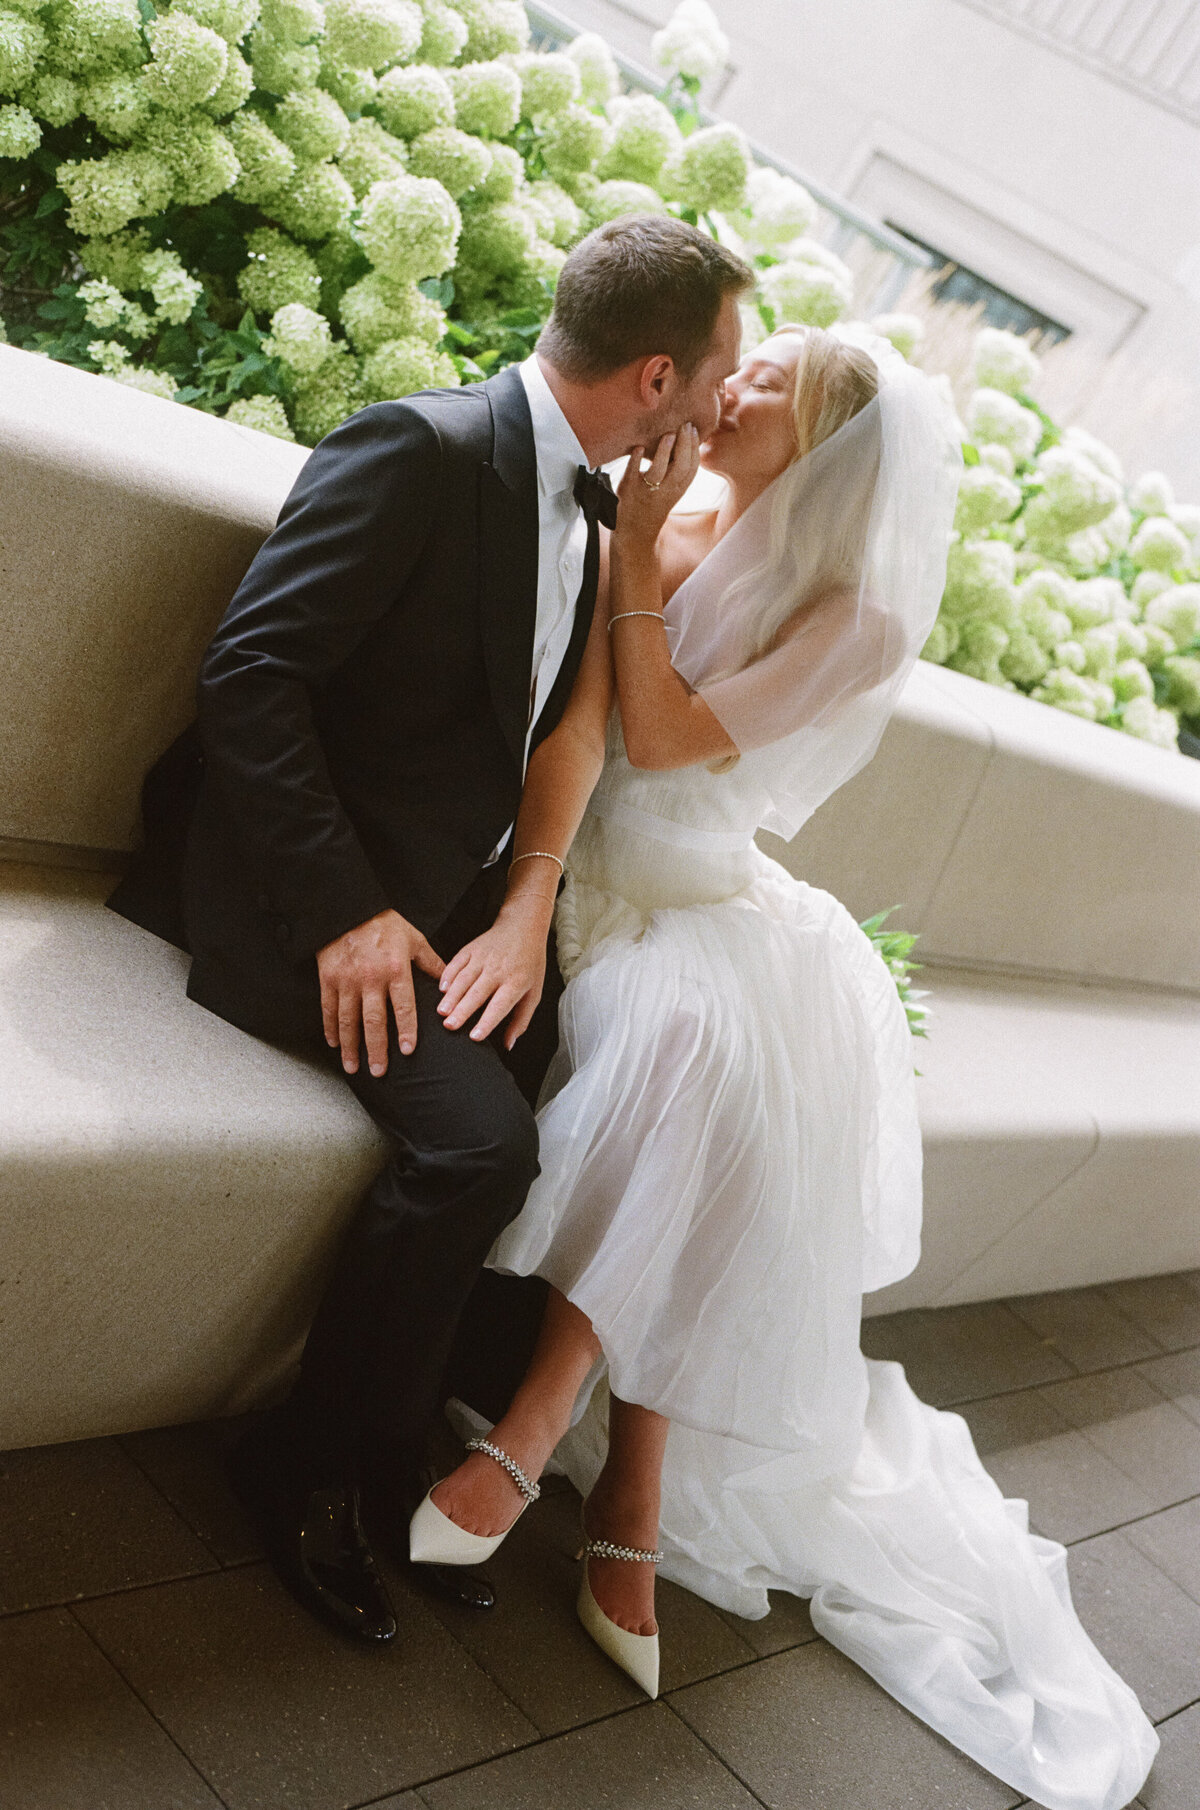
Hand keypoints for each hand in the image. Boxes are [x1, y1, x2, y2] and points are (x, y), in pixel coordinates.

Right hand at [317, 909, 444, 1076]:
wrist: (348, 908)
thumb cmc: (384, 923)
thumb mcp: (414, 939)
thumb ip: (432, 964)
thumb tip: (451, 984)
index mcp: (396, 969)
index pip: (404, 1007)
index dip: (406, 1031)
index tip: (407, 1051)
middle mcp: (371, 977)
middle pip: (374, 1021)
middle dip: (376, 1049)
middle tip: (379, 1072)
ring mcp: (347, 980)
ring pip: (348, 1020)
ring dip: (351, 1047)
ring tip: (353, 1067)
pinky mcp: (328, 978)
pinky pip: (328, 1008)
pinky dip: (330, 1028)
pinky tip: (334, 1044)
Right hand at [437, 894, 549, 1049]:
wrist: (523, 927)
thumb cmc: (529, 965)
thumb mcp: (534, 992)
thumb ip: (521, 1020)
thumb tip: (508, 1045)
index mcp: (516, 982)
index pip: (500, 1005)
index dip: (487, 1021)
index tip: (474, 1036)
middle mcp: (499, 969)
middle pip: (478, 993)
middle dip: (462, 1010)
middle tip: (449, 1026)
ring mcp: (484, 957)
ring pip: (464, 979)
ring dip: (451, 996)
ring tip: (441, 1012)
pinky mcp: (471, 948)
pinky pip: (457, 962)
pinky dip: (448, 975)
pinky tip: (441, 989)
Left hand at [615, 425, 700, 547]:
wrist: (636, 531)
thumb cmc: (656, 502)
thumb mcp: (672, 489)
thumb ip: (679, 470)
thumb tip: (686, 440)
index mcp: (678, 489)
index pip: (692, 467)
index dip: (695, 448)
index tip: (694, 430)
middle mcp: (665, 491)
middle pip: (680, 466)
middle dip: (685, 444)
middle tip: (684, 425)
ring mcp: (646, 491)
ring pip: (658, 471)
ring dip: (664, 451)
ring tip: (668, 434)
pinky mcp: (628, 490)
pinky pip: (632, 473)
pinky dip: (635, 460)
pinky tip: (638, 447)